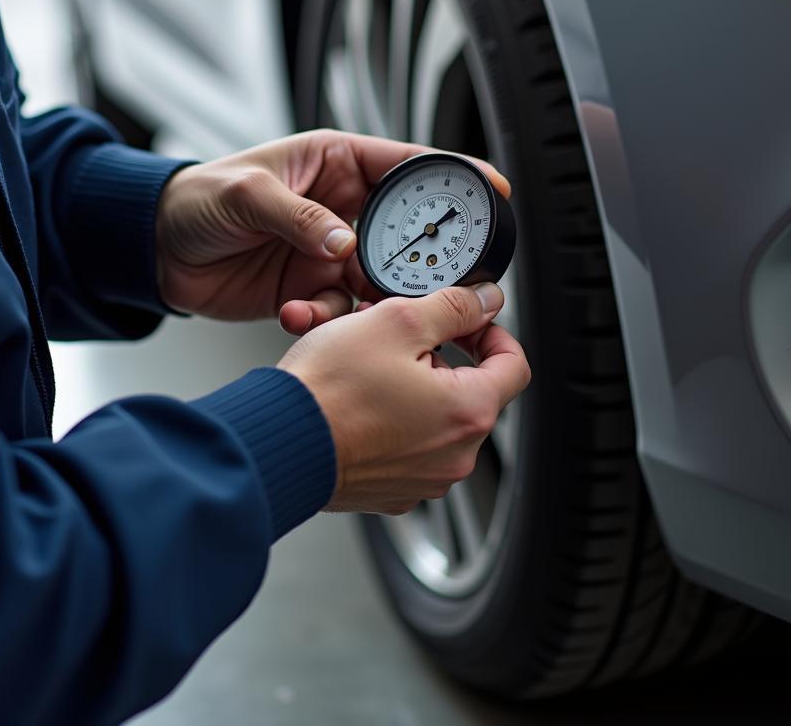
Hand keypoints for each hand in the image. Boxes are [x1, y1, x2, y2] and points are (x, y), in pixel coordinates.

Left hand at [155, 129, 510, 323]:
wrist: (155, 251)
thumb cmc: (194, 198)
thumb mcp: (246, 193)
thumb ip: (299, 216)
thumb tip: (345, 244)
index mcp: (336, 164)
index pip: (407, 165)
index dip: (453, 176)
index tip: (493, 189)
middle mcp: (342, 208)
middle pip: (406, 231)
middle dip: (421, 257)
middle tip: (432, 280)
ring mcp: (330, 252)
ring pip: (379, 280)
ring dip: (371, 300)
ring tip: (342, 302)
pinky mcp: (313, 289)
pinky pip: (341, 310)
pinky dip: (327, 320)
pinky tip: (295, 313)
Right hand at [277, 282, 530, 514]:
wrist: (275, 444)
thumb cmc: (328, 391)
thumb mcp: (397, 321)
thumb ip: (453, 307)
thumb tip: (485, 300)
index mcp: (468, 412)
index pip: (514, 365)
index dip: (493, 332)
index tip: (469, 320)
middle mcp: (455, 456)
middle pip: (470, 390)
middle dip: (438, 356)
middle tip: (398, 336)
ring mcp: (423, 479)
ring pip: (435, 417)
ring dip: (412, 386)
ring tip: (369, 365)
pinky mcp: (391, 490)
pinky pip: (407, 446)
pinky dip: (391, 419)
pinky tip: (357, 400)